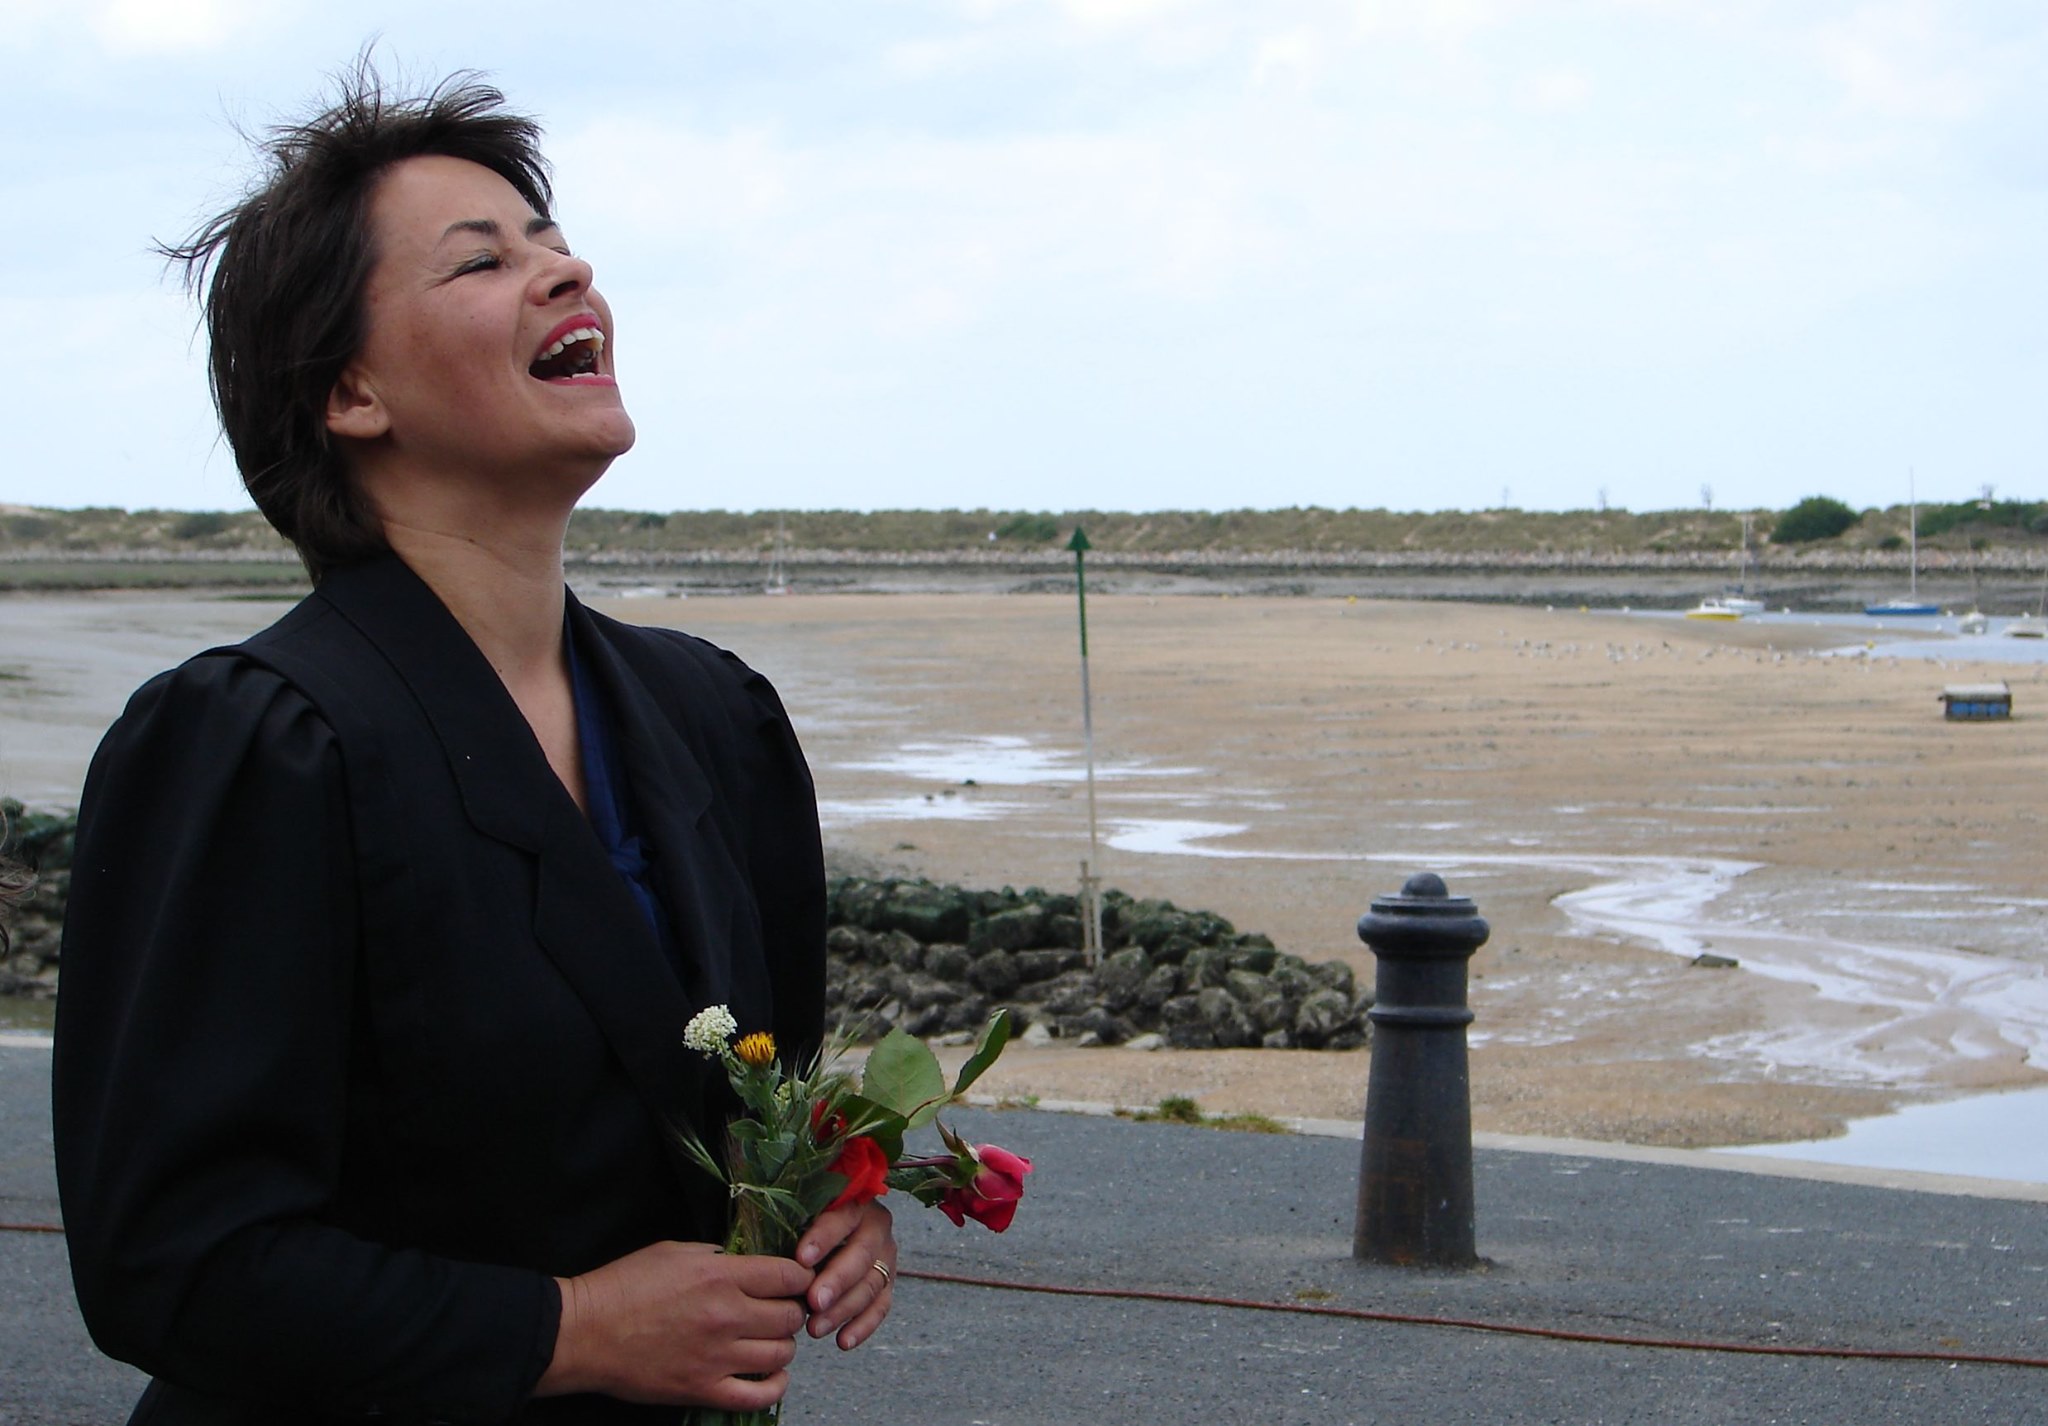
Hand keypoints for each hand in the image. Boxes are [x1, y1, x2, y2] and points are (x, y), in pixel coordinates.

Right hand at [536, 1241, 812, 1406]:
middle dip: (792, 1310)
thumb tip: (748, 1265)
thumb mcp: (675, 1251)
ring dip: (782, 1345)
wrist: (585, 1332)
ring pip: (782, 1353)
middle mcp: (727, 1316)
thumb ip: (718, 1257)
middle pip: (791, 1316)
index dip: (800, 1277)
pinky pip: (760, 1395)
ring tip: (769, 1339)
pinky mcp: (703, 1390)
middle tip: (780, 1309)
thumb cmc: (624, 1285)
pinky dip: (774, 1385)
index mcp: (721, 1275)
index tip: (796, 1280)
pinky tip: (771, 1374)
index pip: (789, 1276)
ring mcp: (717, 1357)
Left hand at [795, 1198, 895, 1348]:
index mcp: (854, 1203)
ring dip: (844, 1309)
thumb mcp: (800, 1217)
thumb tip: (767, 1251)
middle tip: (813, 1301)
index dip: (823, 1238)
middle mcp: (876, 1226)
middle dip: (837, 1280)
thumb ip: (791, 1227)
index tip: (801, 1260)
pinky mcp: (887, 1283)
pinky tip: (842, 1341)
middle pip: (862, 1253)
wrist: (828, 1237)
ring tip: (815, 1328)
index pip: (842, 1218)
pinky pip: (881, 1307)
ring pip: (871, 1284)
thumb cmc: (804, 1226)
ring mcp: (885, 1256)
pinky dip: (863, 1326)